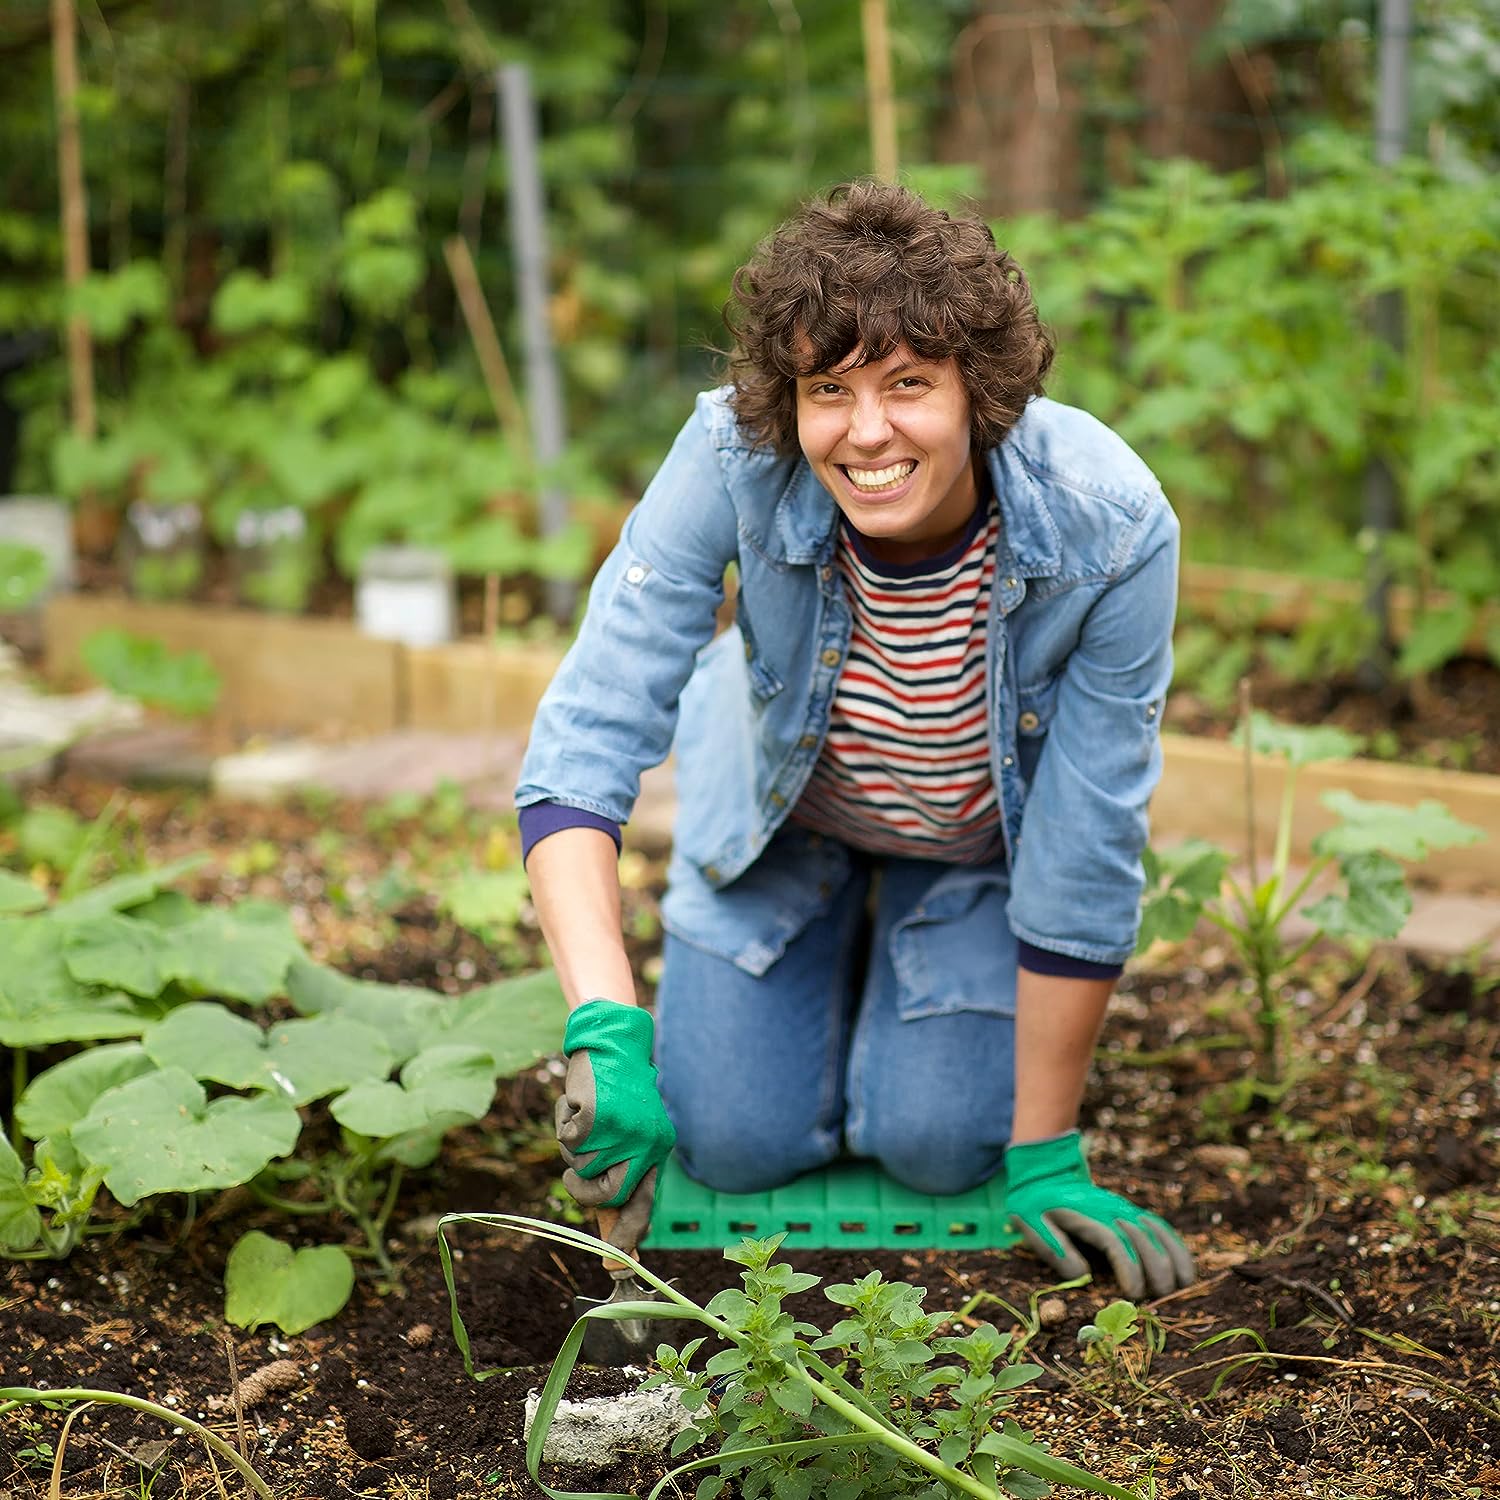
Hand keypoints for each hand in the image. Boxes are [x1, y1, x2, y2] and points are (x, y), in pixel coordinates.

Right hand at [556, 999, 675, 1248]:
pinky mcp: (598, 1116)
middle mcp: (645, 1144)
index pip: (643, 1206)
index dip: (626, 1236)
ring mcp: (622, 1131)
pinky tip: (577, 1101)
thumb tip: (612, 1228)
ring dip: (572, 1147)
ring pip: (582, 1167)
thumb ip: (622, 1174)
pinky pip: (567, 1140)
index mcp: (658, 1151)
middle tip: (571, 1178)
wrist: (613, 1043)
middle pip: (609, 1196)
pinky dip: (563, 1121)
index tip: (615, 1264)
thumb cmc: (618, 1092)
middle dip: (584, 1194)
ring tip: (584, 1116)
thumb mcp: (630, 1133)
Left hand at [1003, 1131, 1194, 1299]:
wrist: (1045, 1174)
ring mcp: (1124, 1210)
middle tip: (1161, 1298)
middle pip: (1143, 1238)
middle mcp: (1112, 1211)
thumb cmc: (1035, 1205)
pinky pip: (1160, 1227)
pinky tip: (1186, 1268)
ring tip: (1184, 1286)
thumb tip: (1083, 1275)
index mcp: (1087, 1215)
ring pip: (1157, 1231)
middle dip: (1156, 1269)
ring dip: (1173, 1258)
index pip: (1116, 1241)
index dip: (1128, 1269)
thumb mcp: (1031, 1223)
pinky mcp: (1131, 1213)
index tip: (1133, 1295)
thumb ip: (1053, 1248)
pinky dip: (1175, 1246)